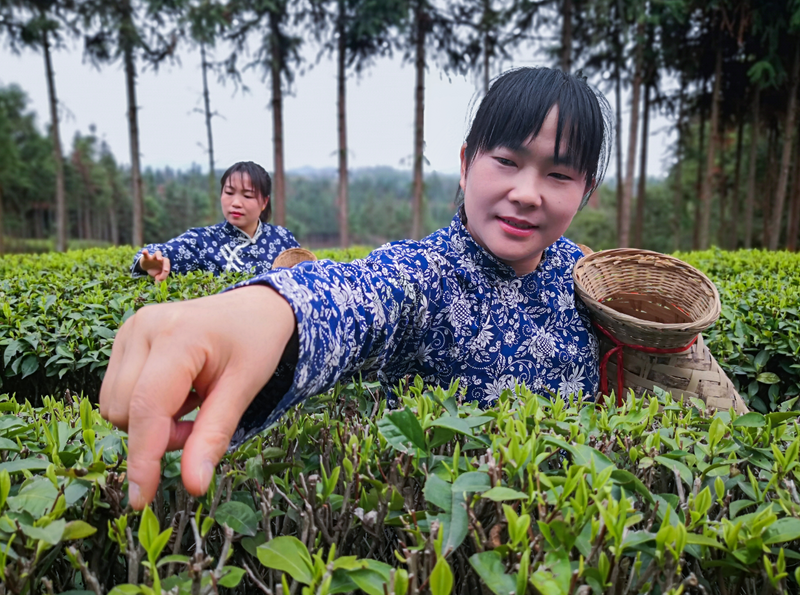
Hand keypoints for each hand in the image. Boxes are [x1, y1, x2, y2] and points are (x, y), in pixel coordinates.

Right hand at [99, 285, 295, 508]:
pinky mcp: (125, 337)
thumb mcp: (244, 389)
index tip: (142, 498)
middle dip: (159, 434)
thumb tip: (193, 486)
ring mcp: (130, 329)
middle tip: (200, 421)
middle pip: (125, 412)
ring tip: (191, 404)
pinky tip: (177, 392)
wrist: (254, 308)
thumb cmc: (255, 344)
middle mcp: (144, 327)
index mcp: (178, 336)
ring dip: (150, 423)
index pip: (147, 406)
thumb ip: (215, 435)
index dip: (144, 456)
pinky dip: (144, 406)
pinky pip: (117, 392)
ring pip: (115, 406)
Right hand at [139, 249, 170, 281]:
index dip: (166, 273)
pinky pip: (146, 254)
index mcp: (165, 264)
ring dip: (159, 255)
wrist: (146, 266)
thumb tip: (160, 284)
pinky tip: (144, 251)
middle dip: (166, 264)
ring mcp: (154, 257)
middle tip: (165, 270)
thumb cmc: (154, 270)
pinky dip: (145, 252)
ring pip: (158, 253)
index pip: (167, 267)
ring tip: (159, 259)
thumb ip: (160, 279)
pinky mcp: (147, 257)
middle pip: (166, 259)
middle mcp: (161, 260)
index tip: (162, 278)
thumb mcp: (157, 275)